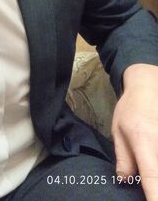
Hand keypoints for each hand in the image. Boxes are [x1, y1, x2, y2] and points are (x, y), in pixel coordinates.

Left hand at [112, 63, 157, 200]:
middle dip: (154, 185)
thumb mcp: (119, 131)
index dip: (155, 196)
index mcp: (145, 140)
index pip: (152, 176)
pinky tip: (151, 156)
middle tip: (144, 169)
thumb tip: (125, 181)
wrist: (149, 84)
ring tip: (147, 151)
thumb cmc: (131, 108)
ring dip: (156, 169)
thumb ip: (124, 158)